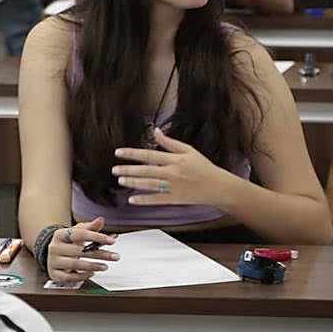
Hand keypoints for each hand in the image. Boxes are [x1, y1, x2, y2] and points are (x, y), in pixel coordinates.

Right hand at [44, 217, 118, 283]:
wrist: (53, 253)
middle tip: (114, 256)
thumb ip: (90, 227)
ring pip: (74, 264)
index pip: (80, 234)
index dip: (97, 237)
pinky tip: (92, 273)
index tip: (112, 241)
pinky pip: (68, 277)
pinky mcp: (54, 274)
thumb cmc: (68, 242)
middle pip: (80, 250)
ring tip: (105, 266)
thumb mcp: (78, 232)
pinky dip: (81, 276)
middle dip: (100, 254)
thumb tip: (100, 220)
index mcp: (60, 234)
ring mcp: (53, 261)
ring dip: (92, 266)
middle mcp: (55, 247)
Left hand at [113, 129, 233, 206]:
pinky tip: (132, 200)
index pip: (149, 154)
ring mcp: (174, 186)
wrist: (217, 186)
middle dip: (128, 169)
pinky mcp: (175, 199)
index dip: (132, 153)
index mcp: (175, 159)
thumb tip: (156, 131)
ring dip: (133, 183)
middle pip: (146, 170)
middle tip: (114, 169)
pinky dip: (144, 200)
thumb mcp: (188, 151)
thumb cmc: (203, 167)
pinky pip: (157, 200)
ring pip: (149, 185)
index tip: (118, 152)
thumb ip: (170, 143)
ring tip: (121, 180)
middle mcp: (173, 172)